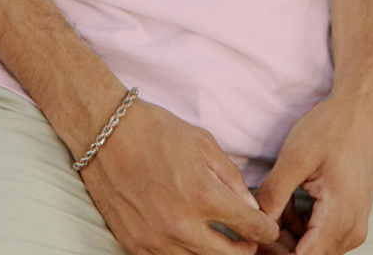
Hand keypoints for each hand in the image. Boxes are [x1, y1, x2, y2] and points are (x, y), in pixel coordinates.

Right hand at [80, 97, 282, 252]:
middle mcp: (181, 224)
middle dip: (246, 249)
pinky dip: (183, 253)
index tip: (267, 227)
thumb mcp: (202, 142)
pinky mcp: (134, 244)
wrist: (104, 131)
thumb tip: (249, 207)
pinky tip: (187, 238)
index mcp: (202, 196)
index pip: (250, 228)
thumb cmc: (154, 130)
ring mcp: (156, 239)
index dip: (265, 229)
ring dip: (214, 253)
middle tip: (247, 239)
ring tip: (218, 239)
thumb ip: (230, 178)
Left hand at [252, 93, 372, 253]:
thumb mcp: (295, 156)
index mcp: (339, 218)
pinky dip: (301, 227)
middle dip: (279, 244)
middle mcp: (351, 231)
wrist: (362, 114)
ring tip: (274, 202)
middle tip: (257, 216)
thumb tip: (257, 222)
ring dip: (289, 235)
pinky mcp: (350, 220)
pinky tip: (289, 201)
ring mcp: (353, 227)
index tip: (255, 236)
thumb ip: (275, 194)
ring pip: (313, 248)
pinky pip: (321, 236)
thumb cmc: (331, 129)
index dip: (275, 251)